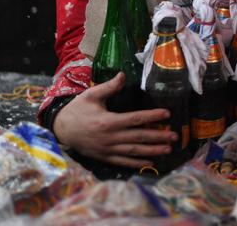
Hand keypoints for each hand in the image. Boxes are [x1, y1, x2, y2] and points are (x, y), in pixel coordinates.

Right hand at [53, 72, 176, 167]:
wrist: (61, 129)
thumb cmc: (77, 110)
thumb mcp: (91, 95)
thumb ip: (109, 87)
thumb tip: (123, 74)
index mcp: (108, 121)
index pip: (135, 119)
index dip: (152, 116)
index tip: (167, 114)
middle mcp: (110, 137)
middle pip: (139, 137)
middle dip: (158, 137)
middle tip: (175, 136)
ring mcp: (108, 149)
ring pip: (134, 151)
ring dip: (152, 151)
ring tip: (167, 150)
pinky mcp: (105, 157)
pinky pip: (124, 161)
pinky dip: (138, 163)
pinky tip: (150, 163)